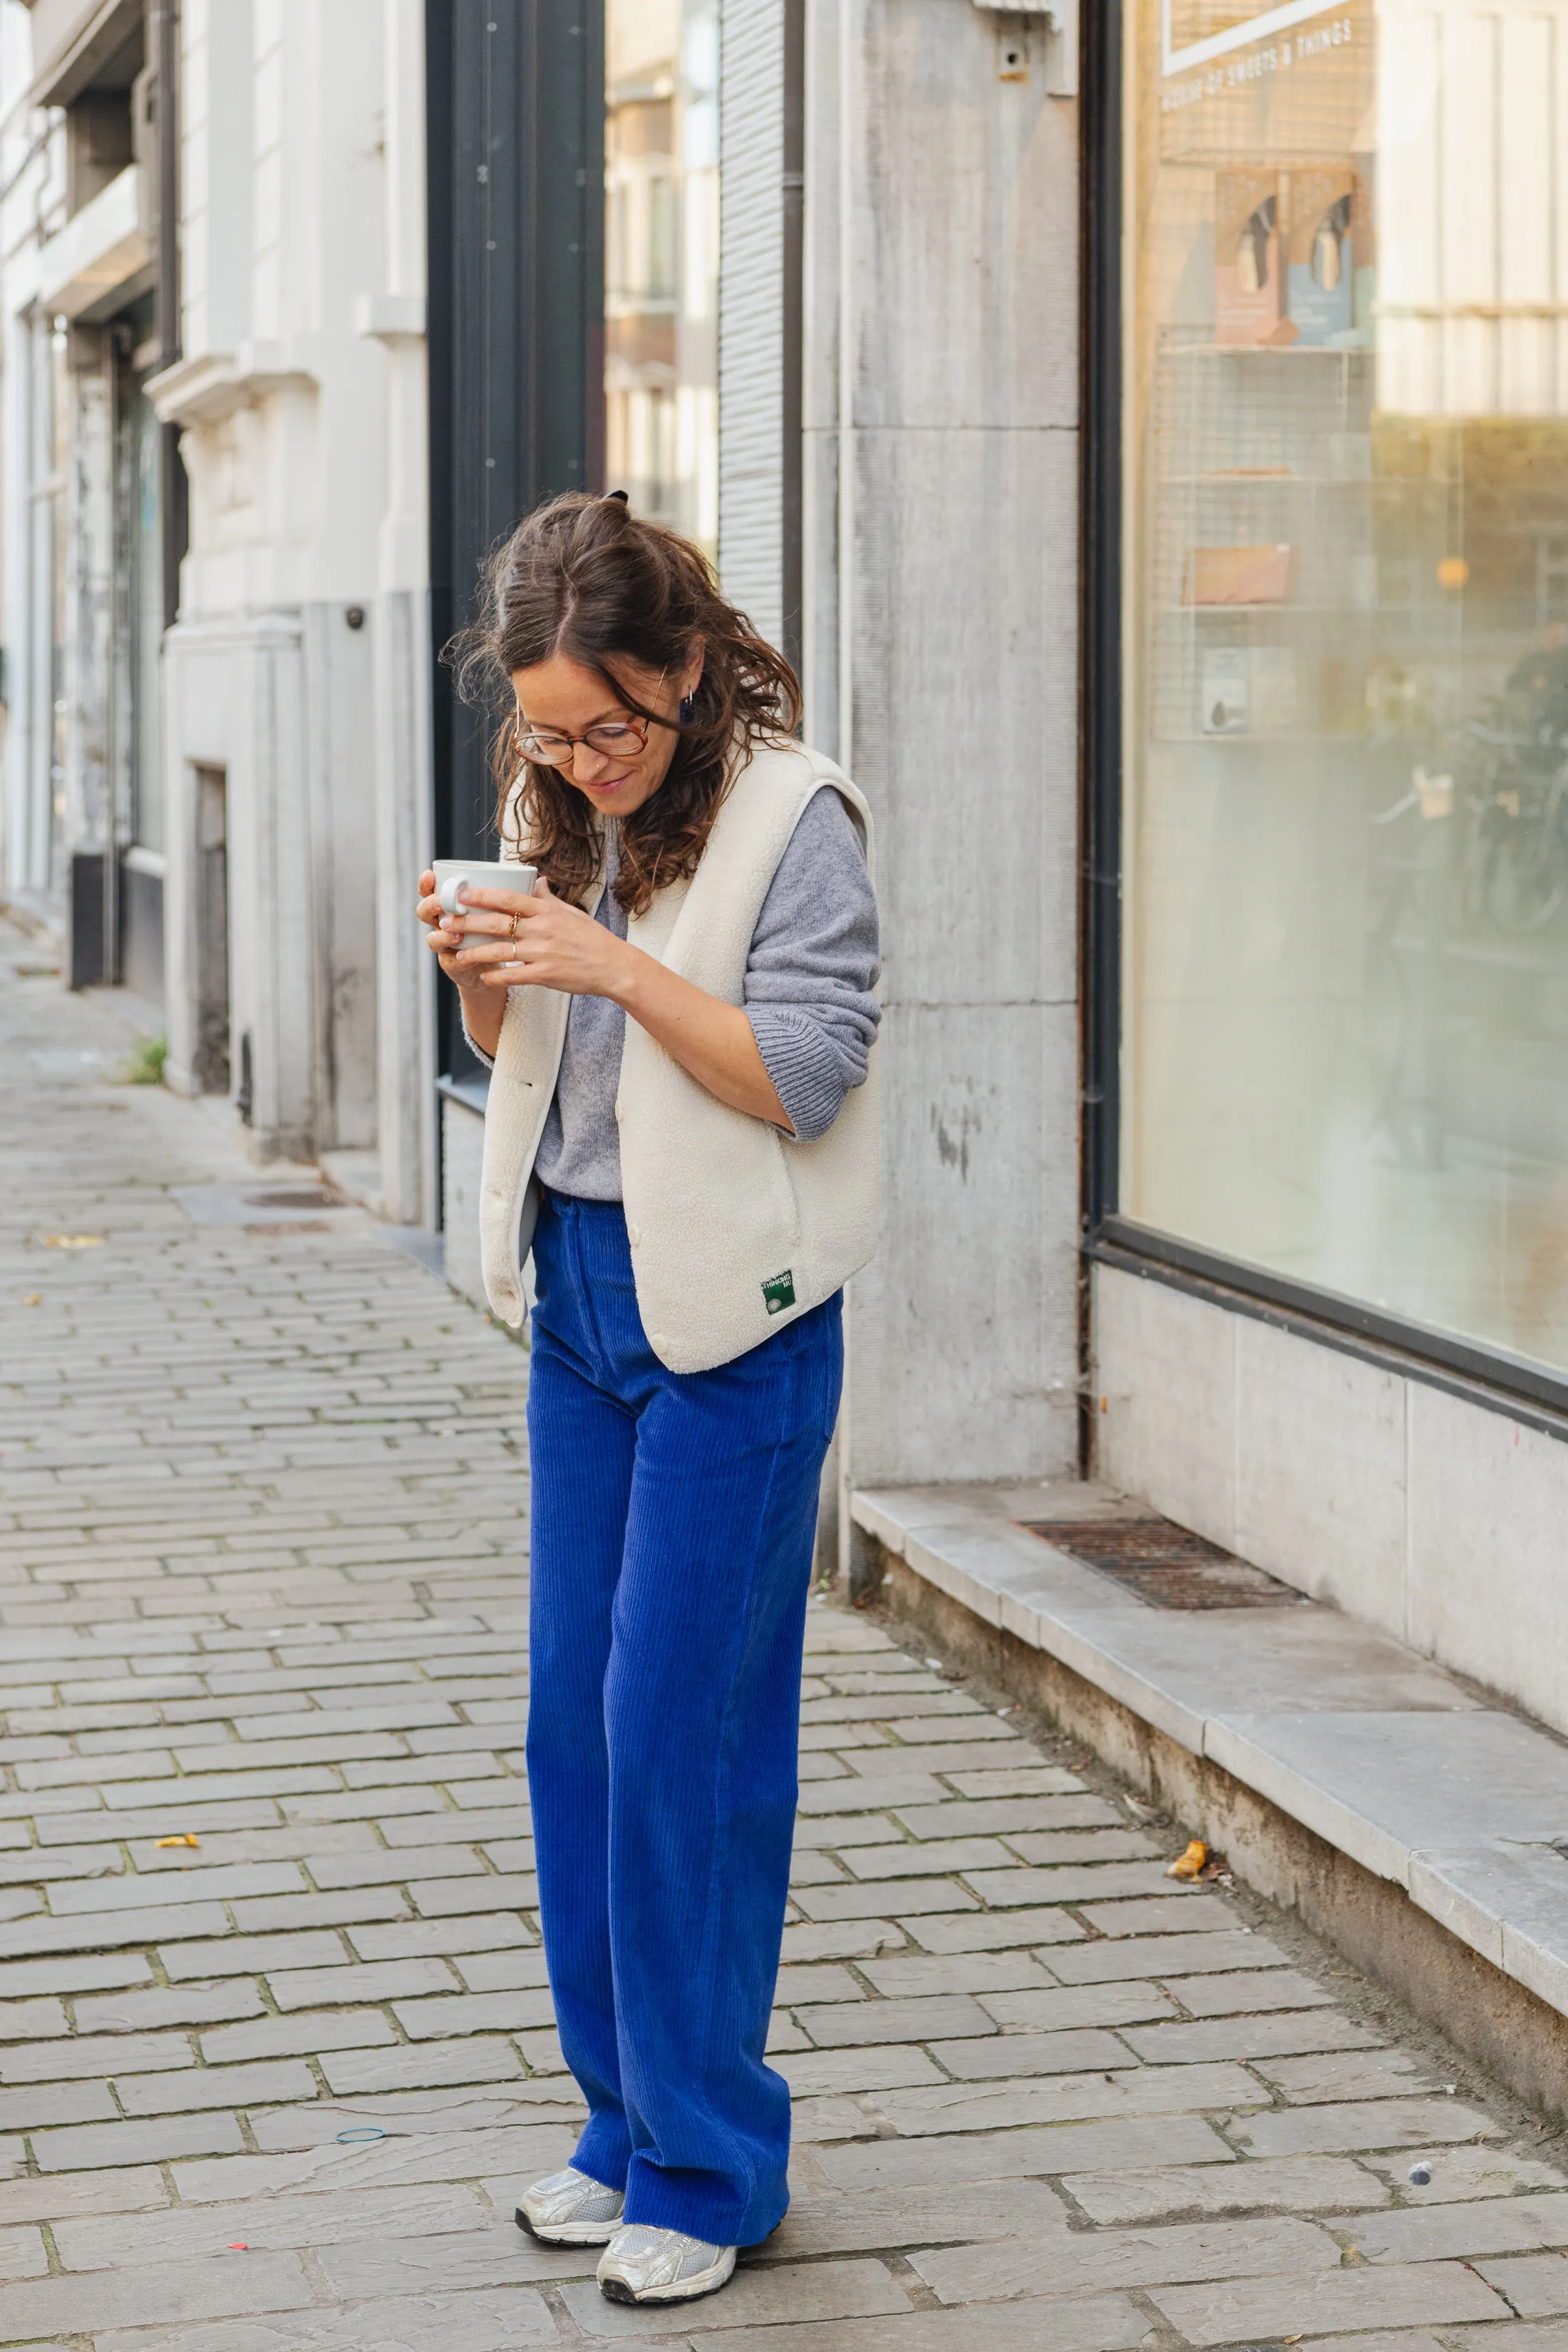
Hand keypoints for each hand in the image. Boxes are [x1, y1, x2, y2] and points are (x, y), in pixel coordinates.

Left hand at [427, 878, 636, 1000]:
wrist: (613, 967)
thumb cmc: (593, 938)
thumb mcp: (571, 913)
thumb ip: (548, 899)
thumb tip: (537, 880)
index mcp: (547, 911)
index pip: (509, 898)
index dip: (483, 896)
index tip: (462, 894)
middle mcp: (542, 930)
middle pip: (497, 923)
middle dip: (468, 922)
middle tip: (446, 921)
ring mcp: (543, 953)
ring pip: (499, 951)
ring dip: (474, 952)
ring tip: (456, 952)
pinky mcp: (545, 975)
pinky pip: (514, 976)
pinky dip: (496, 977)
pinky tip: (483, 976)